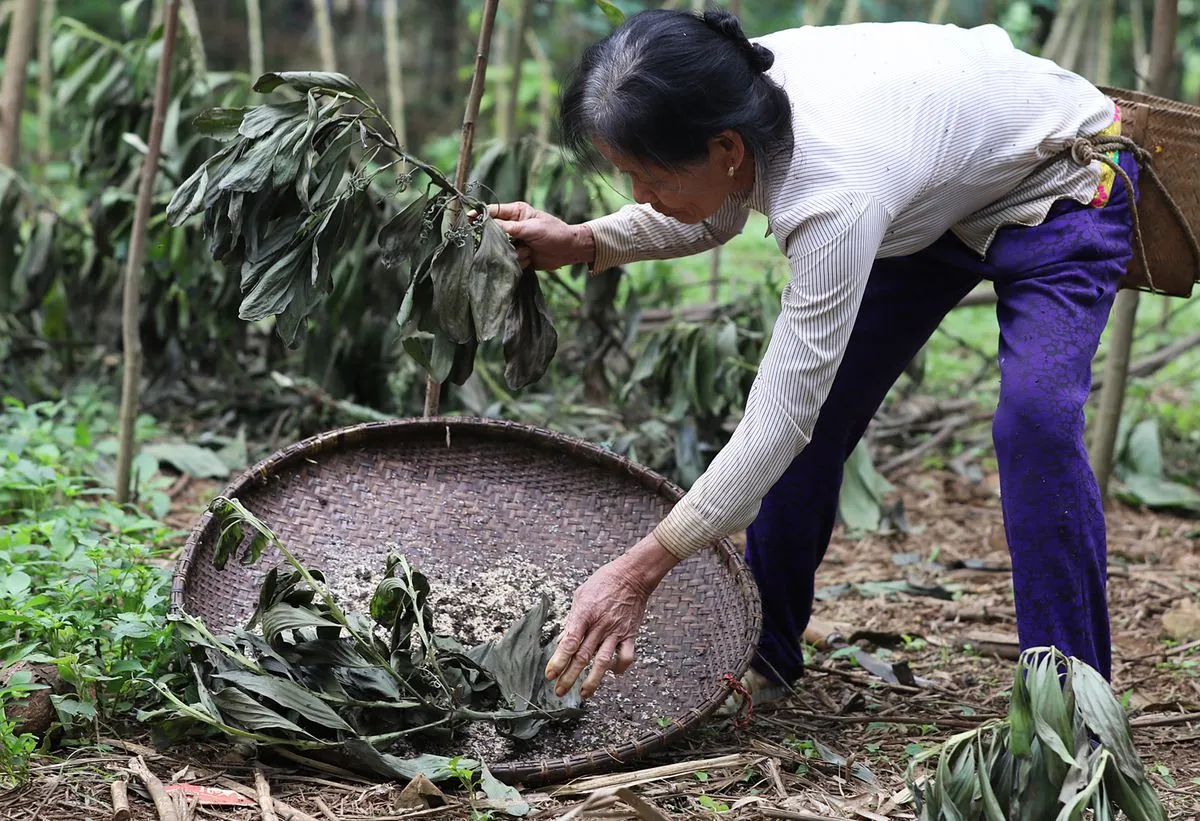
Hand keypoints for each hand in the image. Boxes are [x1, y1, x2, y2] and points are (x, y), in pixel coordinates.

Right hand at [483, 201, 594, 270]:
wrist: (569, 250)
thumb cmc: (554, 233)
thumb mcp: (531, 228)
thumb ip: (509, 227)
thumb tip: (488, 225)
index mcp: (516, 213)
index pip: (492, 212)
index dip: (479, 216)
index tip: (468, 221)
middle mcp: (513, 226)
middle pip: (492, 233)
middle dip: (500, 241)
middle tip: (510, 244)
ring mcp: (515, 242)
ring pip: (501, 249)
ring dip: (514, 253)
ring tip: (529, 250)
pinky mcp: (519, 256)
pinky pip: (510, 260)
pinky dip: (520, 261)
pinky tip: (531, 258)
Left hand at [546, 533, 679, 698]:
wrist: (632, 575)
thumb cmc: (603, 582)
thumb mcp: (581, 596)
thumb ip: (573, 619)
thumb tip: (563, 640)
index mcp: (584, 614)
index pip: (569, 642)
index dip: (559, 660)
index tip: (550, 674)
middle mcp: (600, 625)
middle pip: (583, 657)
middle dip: (569, 676)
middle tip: (559, 691)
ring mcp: (616, 632)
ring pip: (603, 662)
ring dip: (592, 681)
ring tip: (583, 694)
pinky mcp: (630, 634)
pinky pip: (626, 657)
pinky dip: (619, 668)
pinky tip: (612, 673)